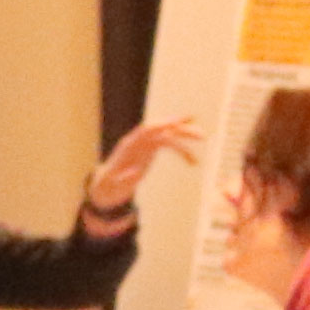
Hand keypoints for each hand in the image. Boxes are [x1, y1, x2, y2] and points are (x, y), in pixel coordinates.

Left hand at [82, 116, 201, 232]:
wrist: (107, 185)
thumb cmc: (109, 185)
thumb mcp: (113, 185)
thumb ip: (123, 179)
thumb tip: (135, 172)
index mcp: (129, 145)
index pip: (147, 130)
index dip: (162, 125)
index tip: (177, 123)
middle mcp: (139, 141)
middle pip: (161, 130)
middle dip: (180, 129)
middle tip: (200, 134)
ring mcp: (145, 144)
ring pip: (168, 135)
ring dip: (185, 137)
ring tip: (202, 138)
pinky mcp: (151, 150)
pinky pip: (170, 146)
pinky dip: (182, 151)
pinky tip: (193, 162)